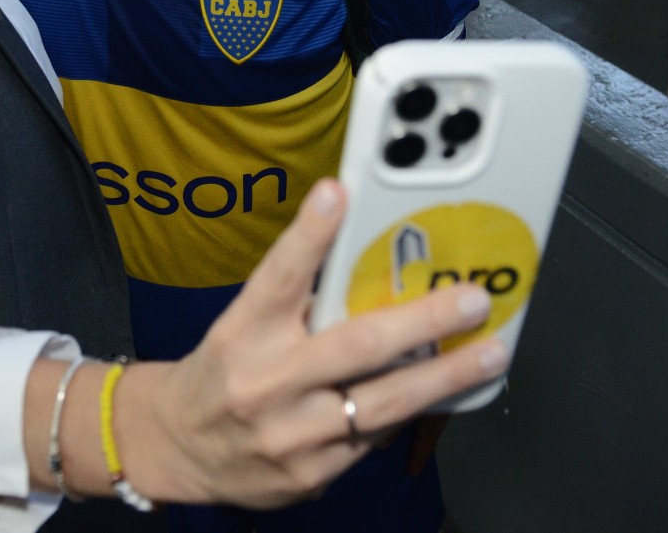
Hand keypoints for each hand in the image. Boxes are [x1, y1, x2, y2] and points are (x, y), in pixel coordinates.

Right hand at [119, 181, 505, 506]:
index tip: (338, 193)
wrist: (179, 448)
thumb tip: (368, 267)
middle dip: (425, 320)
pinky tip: (436, 393)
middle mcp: (265, 381)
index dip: (311, 233)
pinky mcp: (310, 474)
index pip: (279, 275)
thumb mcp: (244, 326)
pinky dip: (407, 412)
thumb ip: (298, 303)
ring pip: (383, 402)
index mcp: (243, 331)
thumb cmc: (225, 372)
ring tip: (488, 354)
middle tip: (472, 299)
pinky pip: (373, 438)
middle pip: (357, 345)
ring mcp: (290, 433)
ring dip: (445, 376)